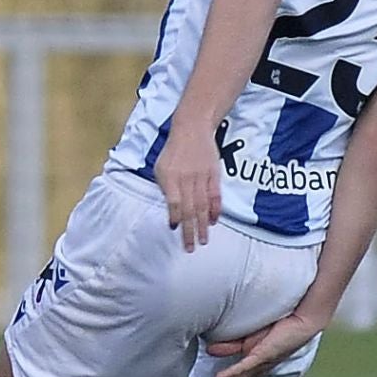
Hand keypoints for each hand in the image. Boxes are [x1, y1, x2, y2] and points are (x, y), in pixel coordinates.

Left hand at [154, 121, 221, 252]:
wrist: (192, 129)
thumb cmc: (173, 151)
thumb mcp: (161, 167)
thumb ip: (165, 188)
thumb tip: (171, 210)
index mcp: (170, 177)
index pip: (174, 202)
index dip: (175, 217)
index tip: (175, 229)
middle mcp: (187, 178)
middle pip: (189, 209)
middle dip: (189, 230)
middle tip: (191, 247)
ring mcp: (202, 177)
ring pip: (203, 205)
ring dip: (202, 225)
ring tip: (203, 240)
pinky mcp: (214, 174)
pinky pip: (215, 195)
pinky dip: (215, 209)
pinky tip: (214, 221)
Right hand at [190, 311, 322, 376]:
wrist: (301, 322)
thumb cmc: (276, 329)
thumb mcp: (247, 338)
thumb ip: (229, 345)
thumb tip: (208, 349)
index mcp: (250, 367)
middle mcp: (254, 370)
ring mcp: (259, 364)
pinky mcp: (264, 354)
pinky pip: (247, 365)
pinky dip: (233, 372)